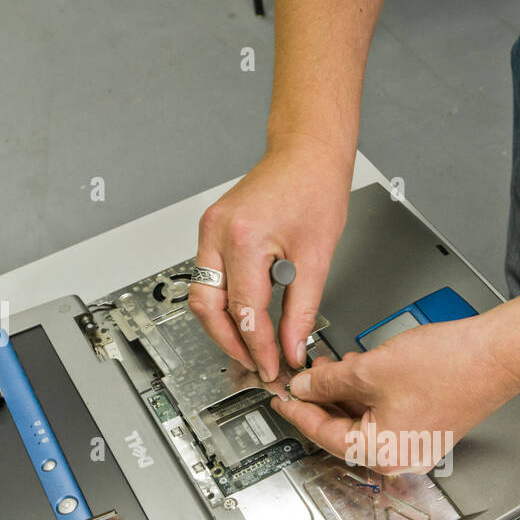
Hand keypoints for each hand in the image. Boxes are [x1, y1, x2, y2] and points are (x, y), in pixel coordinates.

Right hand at [189, 135, 352, 380]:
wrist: (307, 154)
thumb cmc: (315, 189)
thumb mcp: (317, 259)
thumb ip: (301, 311)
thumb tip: (291, 347)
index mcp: (244, 238)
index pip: (244, 311)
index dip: (258, 347)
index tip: (271, 366)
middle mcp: (217, 232)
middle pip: (207, 307)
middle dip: (229, 342)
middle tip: (254, 363)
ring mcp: (209, 230)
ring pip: (202, 295)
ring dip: (223, 326)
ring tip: (251, 346)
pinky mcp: (212, 230)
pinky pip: (209, 277)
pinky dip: (225, 302)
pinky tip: (246, 317)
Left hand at [272, 312, 519, 473]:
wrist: (497, 355)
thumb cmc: (452, 366)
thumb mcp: (371, 369)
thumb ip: (328, 381)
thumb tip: (305, 387)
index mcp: (382, 454)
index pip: (323, 435)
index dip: (296, 410)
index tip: (279, 397)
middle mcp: (399, 458)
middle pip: (343, 430)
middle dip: (321, 399)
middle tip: (301, 378)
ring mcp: (414, 444)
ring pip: (364, 420)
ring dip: (344, 394)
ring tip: (330, 367)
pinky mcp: (426, 428)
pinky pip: (384, 414)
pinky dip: (368, 395)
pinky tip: (360, 371)